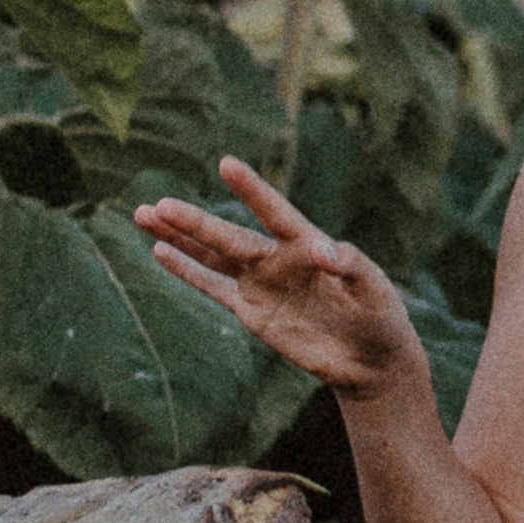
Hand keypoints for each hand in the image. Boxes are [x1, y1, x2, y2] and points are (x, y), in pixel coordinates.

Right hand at [135, 158, 424, 401]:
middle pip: (229, 236)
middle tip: (160, 204)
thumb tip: (328, 251)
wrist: (369, 358)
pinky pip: (213, 287)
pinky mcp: (252, 311)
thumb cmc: (379, 314)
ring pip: (211, 255)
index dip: (252, 190)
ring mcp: (261, 283)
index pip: (275, 212)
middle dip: (194, 222)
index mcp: (307, 243)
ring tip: (143, 213)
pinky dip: (187, 271)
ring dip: (178, 236)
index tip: (227, 164)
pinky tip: (159, 251)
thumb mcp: (374, 289)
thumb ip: (352, 266)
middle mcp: (277, 258)